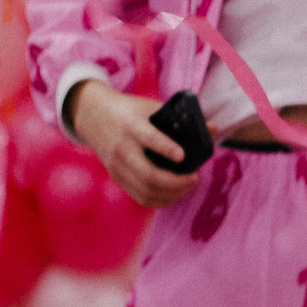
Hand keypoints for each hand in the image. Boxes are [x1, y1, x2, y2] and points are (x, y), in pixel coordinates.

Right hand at [70, 80, 199, 208]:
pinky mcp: (116, 177)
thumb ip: (180, 118)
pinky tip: (174, 194)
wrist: (92, 115)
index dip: (166, 149)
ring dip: (172, 193)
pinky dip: (160, 200)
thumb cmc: (128, 110)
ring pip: (146, 191)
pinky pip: (140, 197)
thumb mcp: (150, 107)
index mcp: (132, 127)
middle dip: (176, 182)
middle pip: (149, 175)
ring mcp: (117, 166)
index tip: (182, 156)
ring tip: (188, 186)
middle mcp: (123, 149)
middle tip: (194, 178)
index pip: (149, 139)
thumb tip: (214, 129)